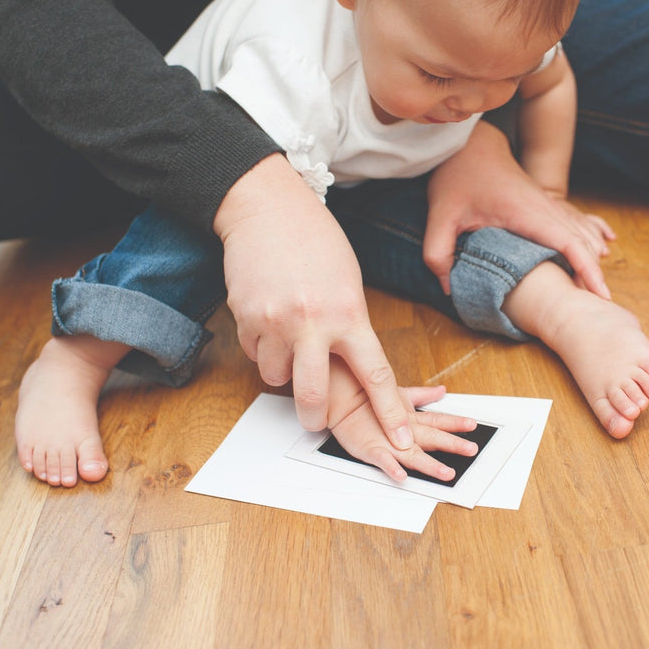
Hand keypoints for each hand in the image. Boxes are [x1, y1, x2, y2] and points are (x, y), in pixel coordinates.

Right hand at [214, 154, 414, 447]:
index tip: (403, 440)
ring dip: (283, 372)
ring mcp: (275, 322)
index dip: (390, 412)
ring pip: (275, 378)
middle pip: (313, 396)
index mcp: (349, 313)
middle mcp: (312, 323)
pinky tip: (268, 321)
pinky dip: (261, 348)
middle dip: (314, 418)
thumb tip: (350, 358)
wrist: (267, 208)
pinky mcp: (245, 317)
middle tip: (316, 422)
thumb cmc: (316, 241)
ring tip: (288, 345)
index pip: (376, 374)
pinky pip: (253, 353)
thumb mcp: (349, 281)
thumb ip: (350, 322)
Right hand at [329, 370, 478, 482]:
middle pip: (432, 438)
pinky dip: (392, 468)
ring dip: (430, 465)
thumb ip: (422, 395)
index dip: (456, 422)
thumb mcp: (400, 395)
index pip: (438, 420)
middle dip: (453, 444)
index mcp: (411, 418)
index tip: (473, 425)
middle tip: (471, 449)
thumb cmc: (368, 398)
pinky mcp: (370, 450)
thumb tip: (441, 391)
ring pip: (413, 454)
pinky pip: (382, 461)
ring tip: (446, 474)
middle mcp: (403, 431)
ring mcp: (388, 441)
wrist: (339, 398)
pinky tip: (402, 477)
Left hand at [425, 121, 614, 298]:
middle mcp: (545, 208)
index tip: (599, 293)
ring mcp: (548, 204)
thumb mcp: (439, 216)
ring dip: (592, 257)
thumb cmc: (457, 177)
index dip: (586, 269)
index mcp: (526, 213)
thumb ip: (437, 253)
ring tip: (597, 289)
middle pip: (583, 242)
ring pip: (582, 232)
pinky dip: (591, 235)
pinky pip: (576, 220)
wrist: (470, 145)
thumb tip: (448, 288)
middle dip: (594, 273)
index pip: (568, 243)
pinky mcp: (545, 204)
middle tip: (602, 306)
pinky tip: (605, 244)